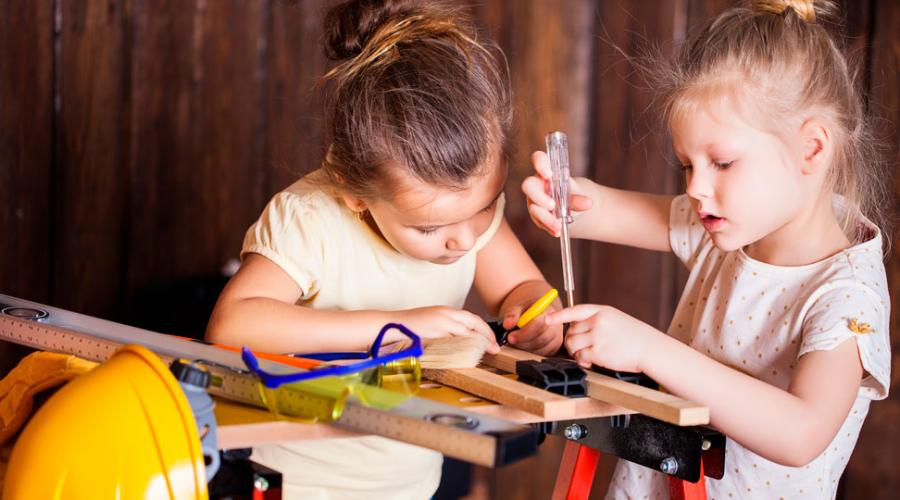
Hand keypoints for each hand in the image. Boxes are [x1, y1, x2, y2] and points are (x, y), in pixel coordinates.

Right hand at [398, 306, 499, 353]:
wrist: (391, 325)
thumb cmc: (410, 327)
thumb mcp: (432, 324)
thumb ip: (447, 330)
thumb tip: (464, 342)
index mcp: (446, 311)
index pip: (471, 318)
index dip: (484, 330)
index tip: (492, 340)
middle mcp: (446, 314)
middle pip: (474, 322)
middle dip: (487, 336)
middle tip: (495, 348)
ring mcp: (440, 322)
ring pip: (466, 332)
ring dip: (479, 343)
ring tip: (487, 353)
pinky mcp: (434, 332)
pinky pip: (454, 341)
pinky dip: (464, 347)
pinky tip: (470, 354)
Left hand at [500, 301, 562, 355]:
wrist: (535, 314)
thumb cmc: (528, 311)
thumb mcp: (518, 307)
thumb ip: (512, 314)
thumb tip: (507, 324)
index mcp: (548, 311)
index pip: (540, 324)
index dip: (525, 333)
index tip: (511, 336)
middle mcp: (556, 325)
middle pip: (542, 338)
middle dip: (523, 341)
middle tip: (510, 339)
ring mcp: (557, 337)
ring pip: (541, 348)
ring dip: (525, 346)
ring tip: (516, 340)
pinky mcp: (554, 348)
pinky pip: (542, 354)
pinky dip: (530, 351)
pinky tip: (524, 344)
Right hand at [521, 151, 592, 236]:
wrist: (573, 208)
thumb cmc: (572, 194)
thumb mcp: (577, 194)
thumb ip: (579, 198)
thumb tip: (587, 203)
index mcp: (545, 171)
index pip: (537, 159)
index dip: (539, 163)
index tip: (548, 174)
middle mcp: (536, 185)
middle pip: (528, 186)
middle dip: (539, 196)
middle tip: (552, 205)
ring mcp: (533, 201)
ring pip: (533, 207)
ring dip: (546, 217)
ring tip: (558, 226)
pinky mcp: (536, 215)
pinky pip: (539, 221)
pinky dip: (549, 227)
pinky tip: (557, 232)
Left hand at [547, 304, 661, 371]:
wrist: (651, 349)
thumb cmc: (634, 336)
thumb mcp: (615, 319)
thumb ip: (596, 320)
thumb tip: (574, 328)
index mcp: (602, 311)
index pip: (575, 311)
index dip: (559, 316)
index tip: (547, 319)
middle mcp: (598, 322)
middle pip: (571, 331)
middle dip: (572, 341)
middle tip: (581, 348)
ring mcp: (598, 336)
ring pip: (572, 344)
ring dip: (575, 352)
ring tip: (586, 355)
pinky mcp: (599, 352)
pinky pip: (580, 357)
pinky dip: (582, 361)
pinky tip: (591, 362)